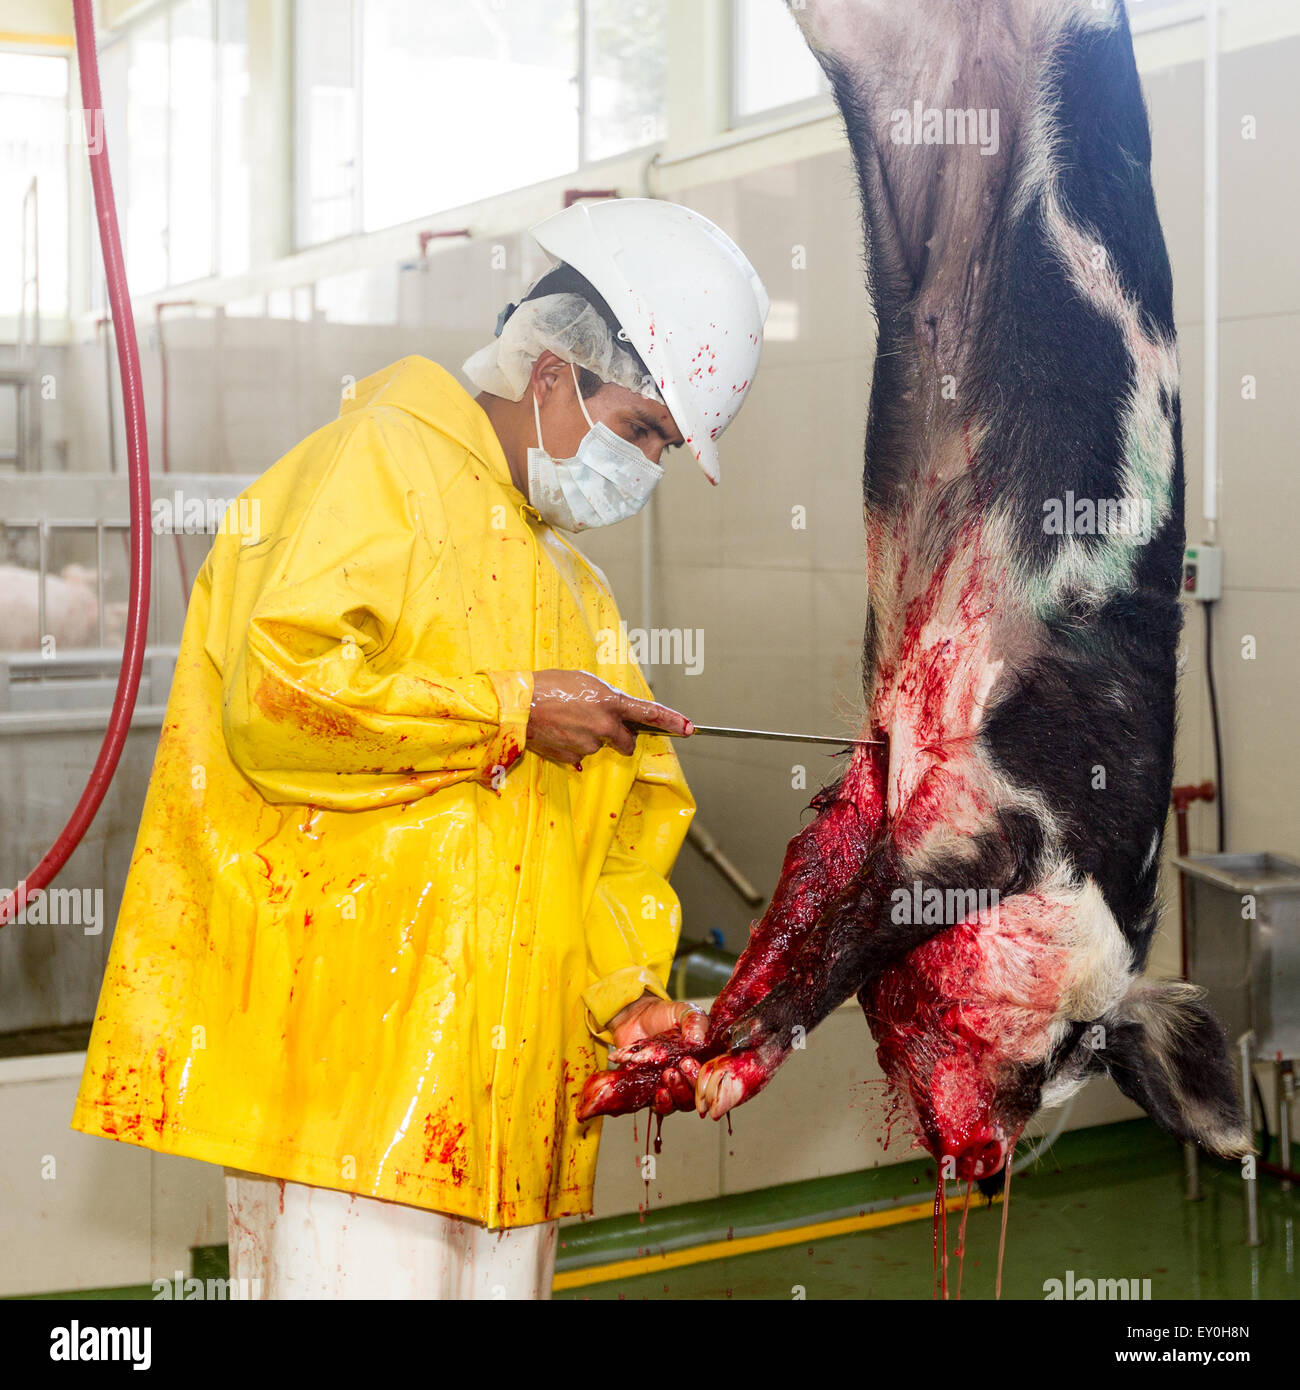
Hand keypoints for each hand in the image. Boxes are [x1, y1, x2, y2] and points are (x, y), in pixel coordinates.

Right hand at [526, 669, 692, 766]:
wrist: (518, 704)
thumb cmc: (549, 685)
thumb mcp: (585, 682)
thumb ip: (607, 699)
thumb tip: (615, 714)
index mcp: (611, 702)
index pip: (650, 713)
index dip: (672, 721)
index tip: (689, 728)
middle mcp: (605, 726)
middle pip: (627, 741)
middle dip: (621, 737)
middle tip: (601, 724)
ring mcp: (589, 744)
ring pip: (600, 746)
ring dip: (590, 737)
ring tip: (567, 720)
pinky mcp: (573, 757)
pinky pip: (580, 754)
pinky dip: (574, 745)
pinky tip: (559, 731)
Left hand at [606, 993, 708, 1112]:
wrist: (636, 1017)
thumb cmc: (664, 1015)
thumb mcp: (683, 1011)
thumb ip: (694, 1021)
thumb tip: (698, 1039)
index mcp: (704, 1058)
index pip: (711, 1075)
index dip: (704, 1075)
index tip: (690, 1062)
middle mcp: (691, 1075)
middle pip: (698, 1094)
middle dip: (689, 1085)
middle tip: (678, 1068)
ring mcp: (673, 1085)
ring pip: (681, 1103)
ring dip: (676, 1094)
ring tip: (667, 1075)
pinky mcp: (655, 1091)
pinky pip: (661, 1107)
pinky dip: (661, 1103)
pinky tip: (658, 1092)